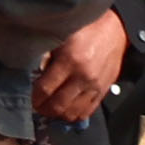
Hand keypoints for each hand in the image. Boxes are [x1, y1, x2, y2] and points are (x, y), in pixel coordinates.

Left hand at [37, 11, 126, 125]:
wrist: (115, 30)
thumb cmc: (84, 29)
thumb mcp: (60, 36)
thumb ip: (46, 55)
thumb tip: (32, 73)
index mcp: (70, 60)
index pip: (45, 88)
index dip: (34, 97)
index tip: (29, 97)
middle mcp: (84, 77)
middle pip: (58, 105)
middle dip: (43, 109)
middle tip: (36, 106)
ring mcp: (96, 87)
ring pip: (73, 113)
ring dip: (58, 115)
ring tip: (49, 109)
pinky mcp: (104, 91)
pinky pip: (88, 112)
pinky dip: (75, 115)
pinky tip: (66, 110)